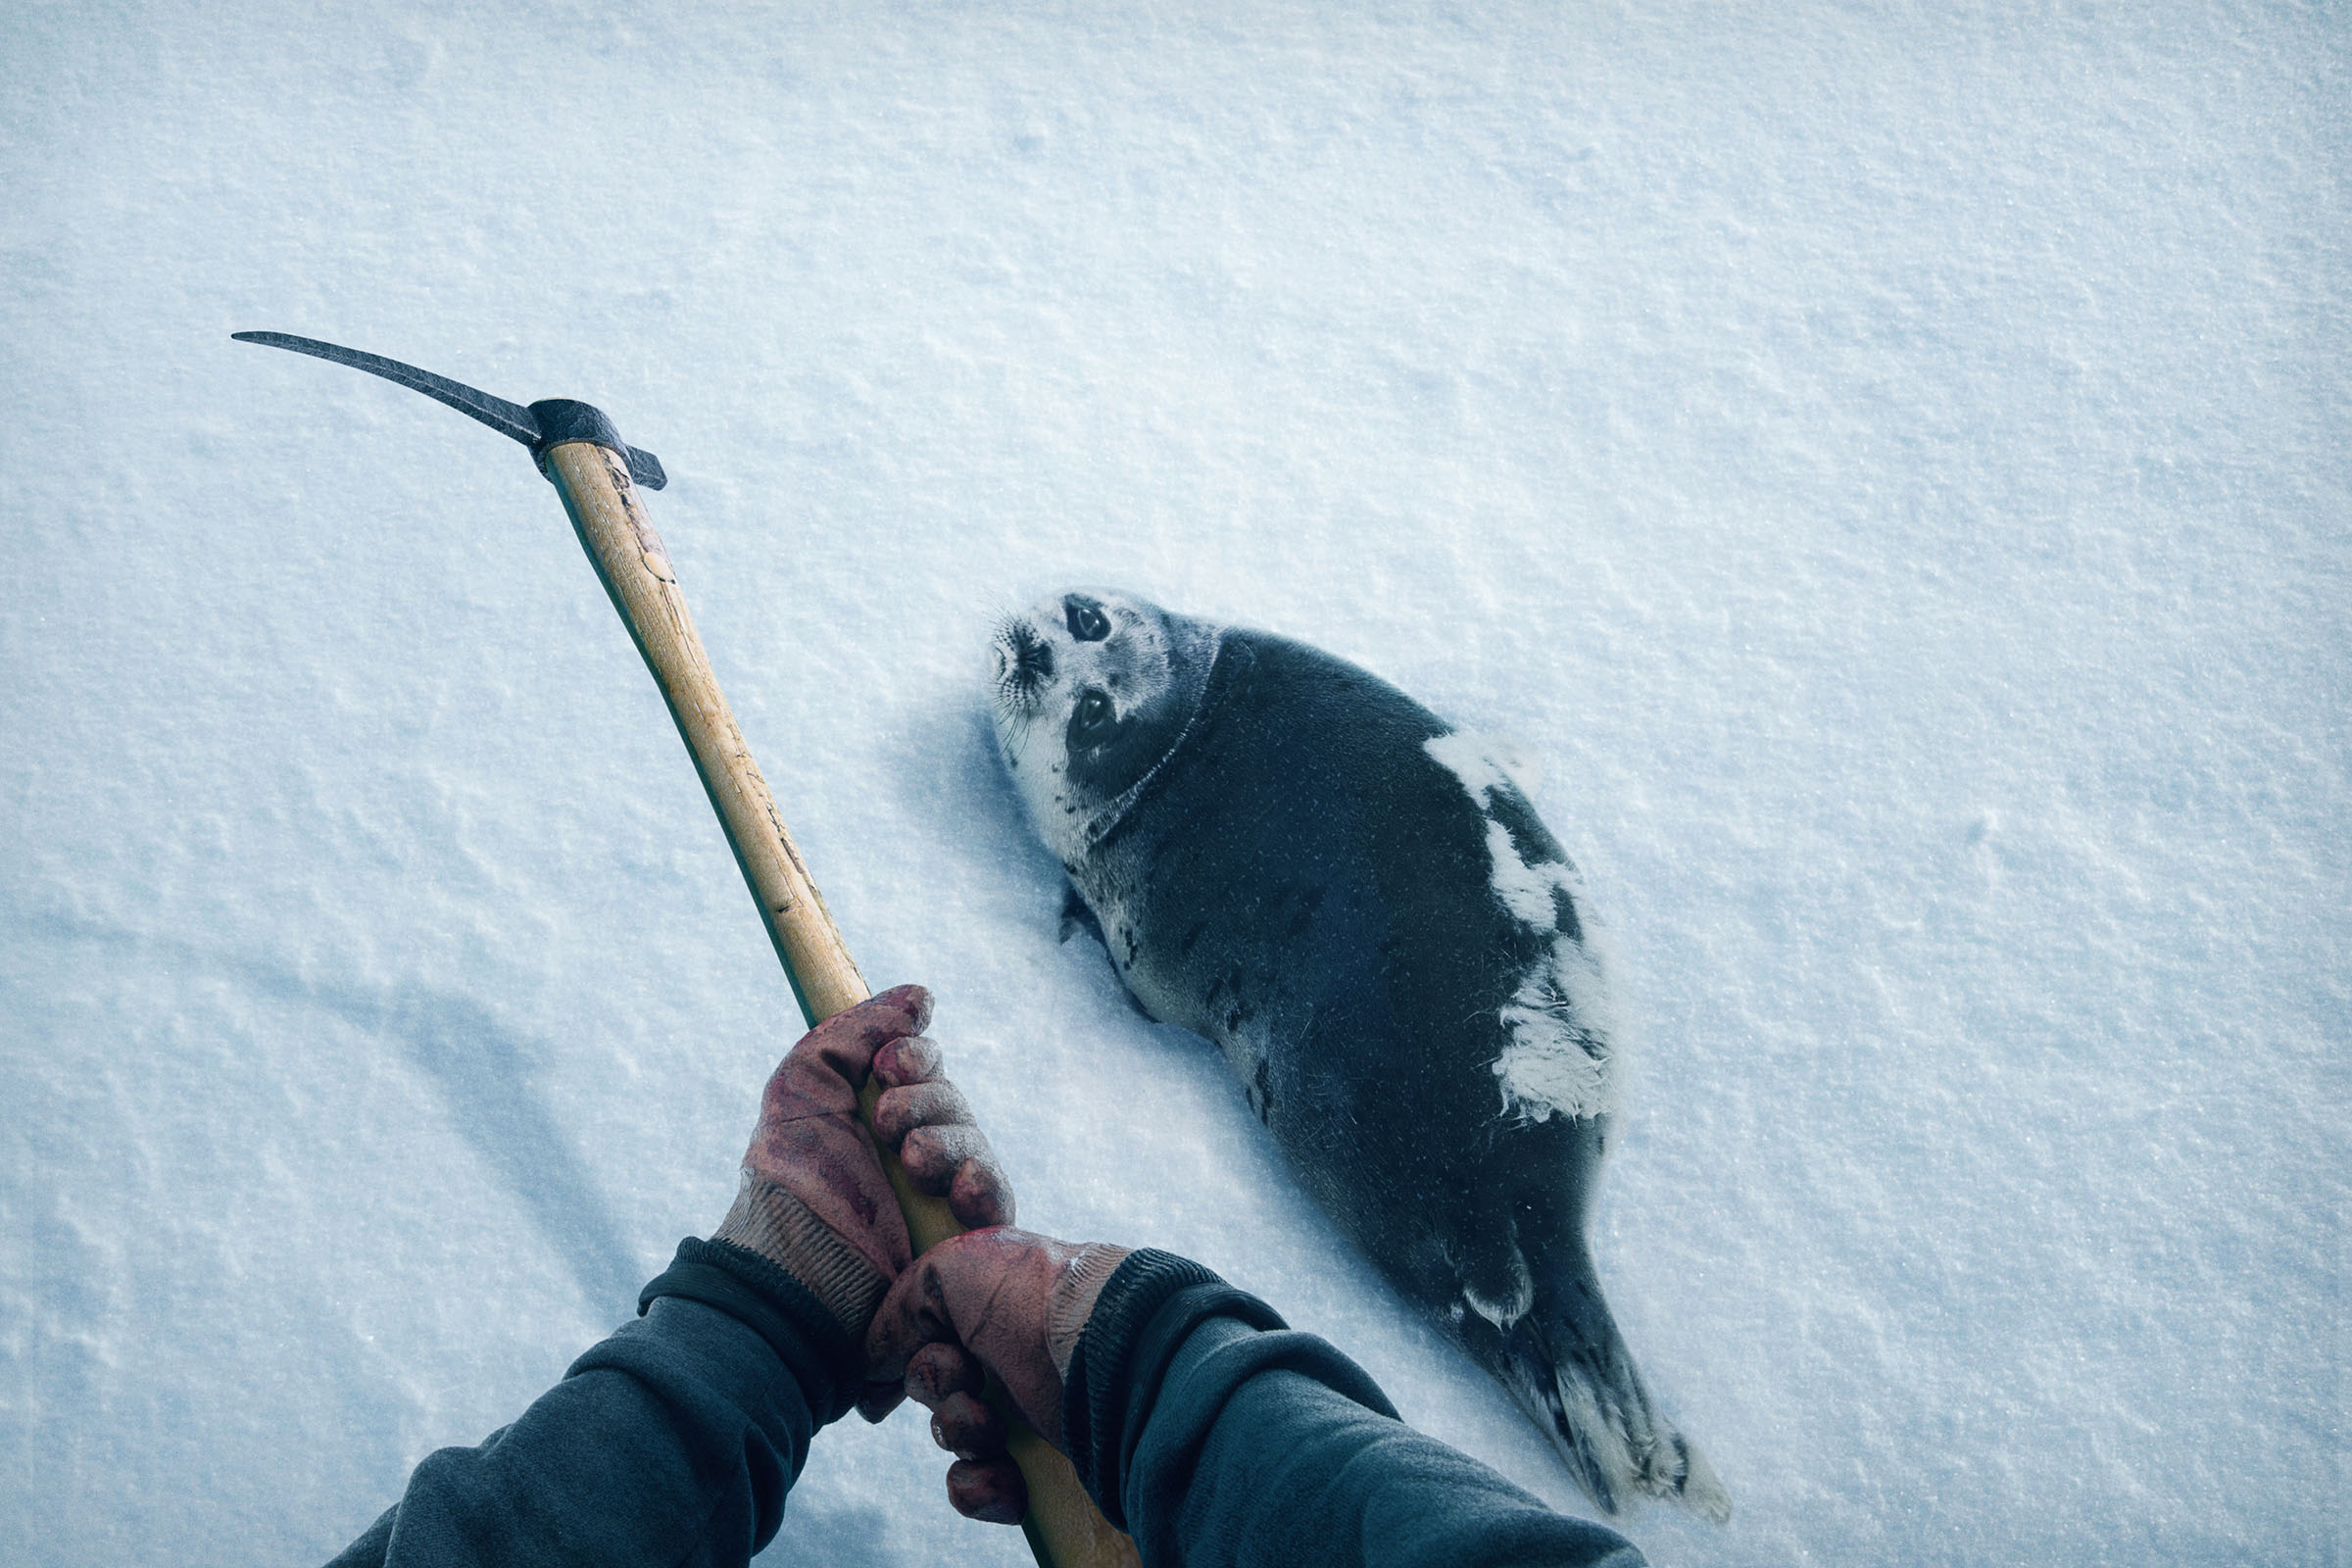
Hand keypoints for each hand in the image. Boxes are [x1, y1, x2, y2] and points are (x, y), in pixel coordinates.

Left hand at [714, 986, 1012, 1362]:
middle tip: (890, 1126)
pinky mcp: (964, 1245)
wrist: (795, 1268)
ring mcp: (939, 1202)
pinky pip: (996, 1201)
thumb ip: (854, 1031)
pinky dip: (983, 1187)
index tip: (889, 1065)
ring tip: (915, 1164)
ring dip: (949, 1144)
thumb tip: (920, 997)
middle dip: (927, 1103)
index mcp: (876, 1118)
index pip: (924, 1071)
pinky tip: (960, 1188)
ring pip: (977, 1148)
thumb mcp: (803, 1086)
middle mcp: (912, 1156)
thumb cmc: (790, 1181)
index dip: (915, 1059)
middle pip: (954, 1104)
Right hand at [866, 1227, 1131, 1523]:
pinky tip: (1006, 1478)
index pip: (932, 1314)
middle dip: (934, 1381)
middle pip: (932, 1376)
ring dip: (957, 1431)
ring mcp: (1029, 1403)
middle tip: (963, 1373)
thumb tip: (873, 1363)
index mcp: (995, 1293)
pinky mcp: (1044, 1460)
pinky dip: (981, 1487)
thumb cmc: (1038, 1301)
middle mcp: (1011, 1344)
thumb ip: (899, 1307)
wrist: (1116, 1362)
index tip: (903, 1349)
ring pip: (952, 1432)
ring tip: (991, 1428)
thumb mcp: (953, 1271)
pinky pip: (979, 1485)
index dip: (907, 1339)